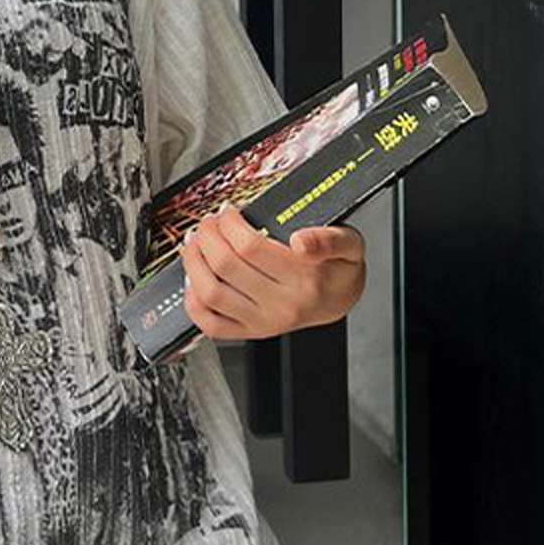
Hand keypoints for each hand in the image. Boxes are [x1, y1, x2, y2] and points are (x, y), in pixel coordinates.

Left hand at [178, 206, 365, 341]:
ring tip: (196, 243)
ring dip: (194, 262)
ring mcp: (263, 322)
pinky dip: (193, 303)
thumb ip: (329, 239)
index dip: (230, 224)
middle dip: (209, 235)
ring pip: (211, 293)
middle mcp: (281, 304)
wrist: (341, 301)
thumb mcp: (349, 244)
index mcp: (304, 279)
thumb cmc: (339, 270)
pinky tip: (195, 281)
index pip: (250, 246)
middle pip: (225, 265)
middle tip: (210, 223)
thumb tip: (301, 240)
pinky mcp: (250, 332)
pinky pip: (211, 324)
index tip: (230, 212)